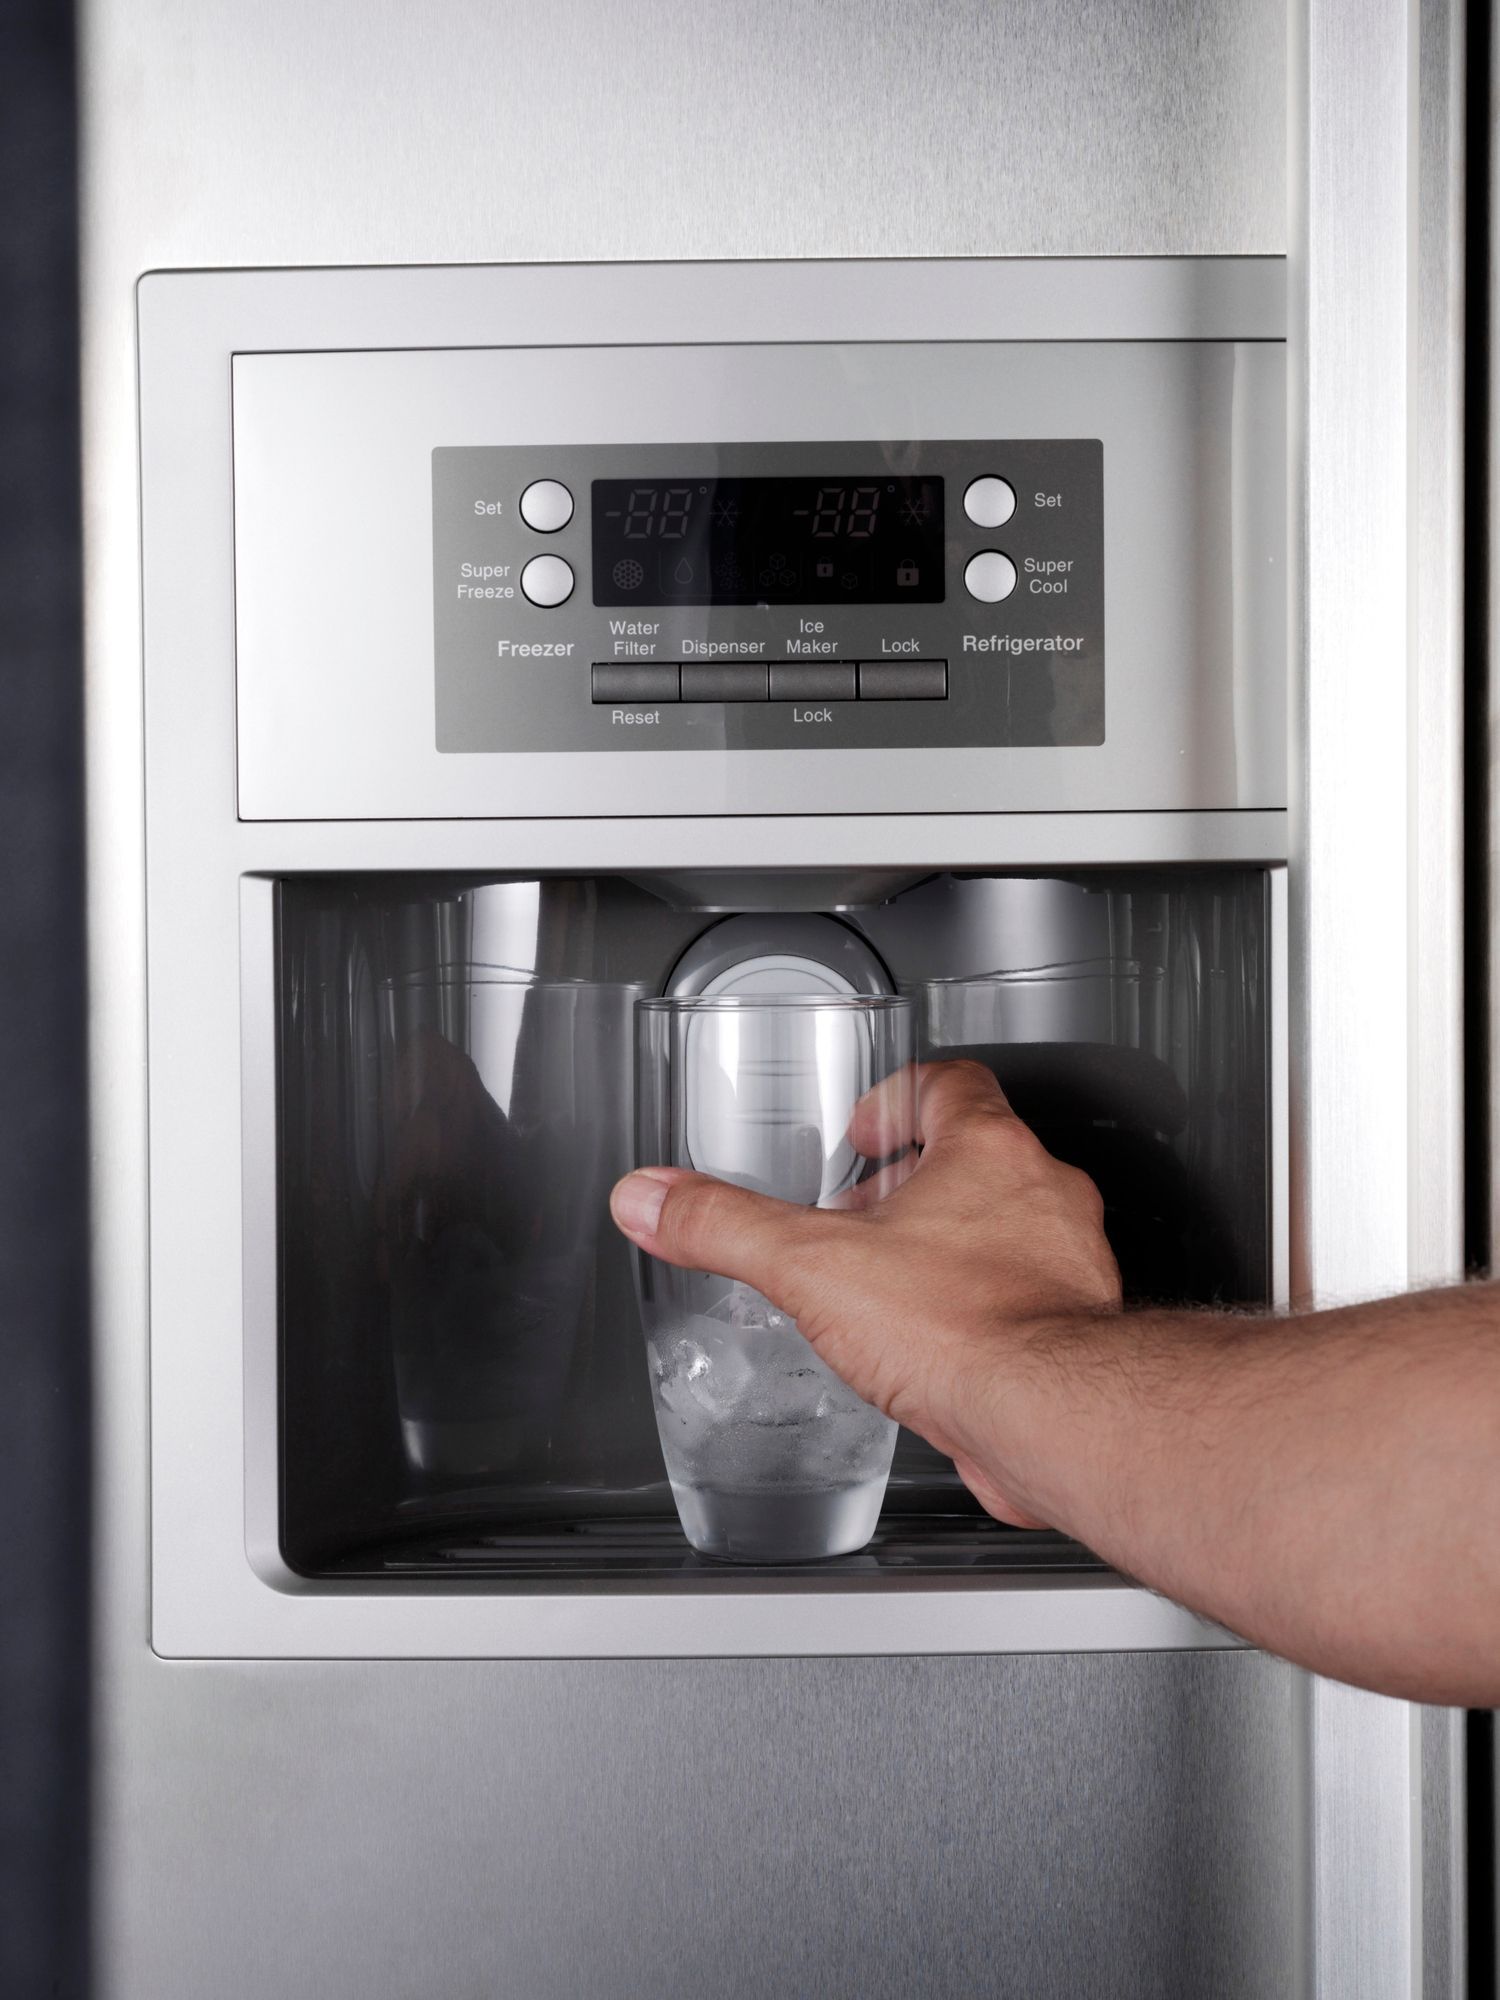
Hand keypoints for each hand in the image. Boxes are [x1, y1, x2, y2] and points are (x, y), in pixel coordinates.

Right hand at [609, 1059, 1120, 1525]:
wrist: (1051, 1419)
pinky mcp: (1075, 1330)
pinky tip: (933, 1349)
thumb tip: (653, 1197)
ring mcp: (1068, 1262)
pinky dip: (980, 1308)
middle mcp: (1043, 1195)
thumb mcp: (811, 1267)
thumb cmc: (965, 1330)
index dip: (899, 1096)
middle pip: (981, 1155)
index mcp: (989, 1150)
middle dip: (914, 1180)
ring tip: (891, 1281)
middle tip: (863, 1210)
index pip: (952, 1083)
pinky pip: (1026, 1297)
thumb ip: (726, 1226)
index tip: (865, 1128)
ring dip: (951, 1243)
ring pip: (1009, 1227)